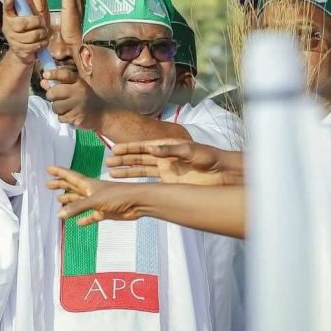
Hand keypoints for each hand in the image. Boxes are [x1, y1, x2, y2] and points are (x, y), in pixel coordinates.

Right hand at [2, 0, 48, 67]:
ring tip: (44, 32)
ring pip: (33, 35)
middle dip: (38, 22)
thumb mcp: (26, 17)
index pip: (6, 9)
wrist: (20, 53)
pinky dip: (43, 42)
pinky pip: (36, 46)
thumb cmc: (25, 31)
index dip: (8, 3)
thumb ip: (27, 7)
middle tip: (43, 23)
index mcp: (8, 18)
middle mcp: (8, 29)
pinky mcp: (21, 52)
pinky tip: (42, 41)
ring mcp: (13, 42)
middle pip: (24, 23)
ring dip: (43, 34)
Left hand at [40, 63, 104, 129]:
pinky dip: (62, 117)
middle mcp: (78, 92)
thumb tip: (43, 82)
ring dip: (56, 108)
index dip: (53, 74)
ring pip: (55, 106)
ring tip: (63, 107)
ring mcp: (77, 106)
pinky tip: (69, 115)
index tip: (45, 75)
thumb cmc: (84, 98)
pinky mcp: (76, 118)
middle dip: (50, 95)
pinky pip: (61, 117)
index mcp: (79, 82)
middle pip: (55, 92)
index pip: (65, 74)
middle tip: (53, 97)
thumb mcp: (75, 88)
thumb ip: (58, 84)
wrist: (101, 113)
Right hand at [46, 165, 143, 225]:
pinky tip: (78, 223)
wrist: (136, 202)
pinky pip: (91, 217)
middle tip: (48, 184)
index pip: (70, 176)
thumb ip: (77, 207)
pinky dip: (84, 219)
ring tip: (58, 200)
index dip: (59, 172)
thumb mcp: (95, 200)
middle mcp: (91, 191)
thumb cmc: (117, 196)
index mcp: (88, 184)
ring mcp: (98, 202)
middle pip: (72, 187)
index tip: (48, 168)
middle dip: (61, 185)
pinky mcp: (104, 213)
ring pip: (79, 201)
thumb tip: (59, 214)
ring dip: (69, 201)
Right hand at [107, 139, 241, 185]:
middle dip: (123, 159)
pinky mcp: (170, 181)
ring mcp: (166, 169)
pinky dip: (138, 181)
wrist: (223, 172)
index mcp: (168, 146)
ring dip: (127, 171)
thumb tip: (151, 148)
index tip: (115, 149)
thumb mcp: (191, 151)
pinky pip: (150, 180)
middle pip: (139, 157)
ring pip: (141, 169)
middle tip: (107, 162)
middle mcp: (164, 157)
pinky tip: (127, 184)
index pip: (144, 147)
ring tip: (111, 173)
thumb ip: (171, 150)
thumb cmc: (209, 157)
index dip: (129, 148)